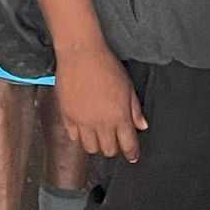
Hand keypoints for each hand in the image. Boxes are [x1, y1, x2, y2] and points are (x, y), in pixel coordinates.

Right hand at [57, 41, 146, 162]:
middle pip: (108, 150)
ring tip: (98, 135)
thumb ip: (135, 109)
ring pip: (90, 148)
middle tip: (115, 140)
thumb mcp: (128, 86)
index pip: (128, 145)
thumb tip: (142, 125)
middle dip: (114, 148)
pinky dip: (79, 136)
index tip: (132, 156)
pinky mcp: (67, 116)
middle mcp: (101, 123)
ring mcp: (82, 122)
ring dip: (96, 144)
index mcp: (119, 116)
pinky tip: (83, 127)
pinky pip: (73, 136)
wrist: (80, 54)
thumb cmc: (106, 65)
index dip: (132, 153)